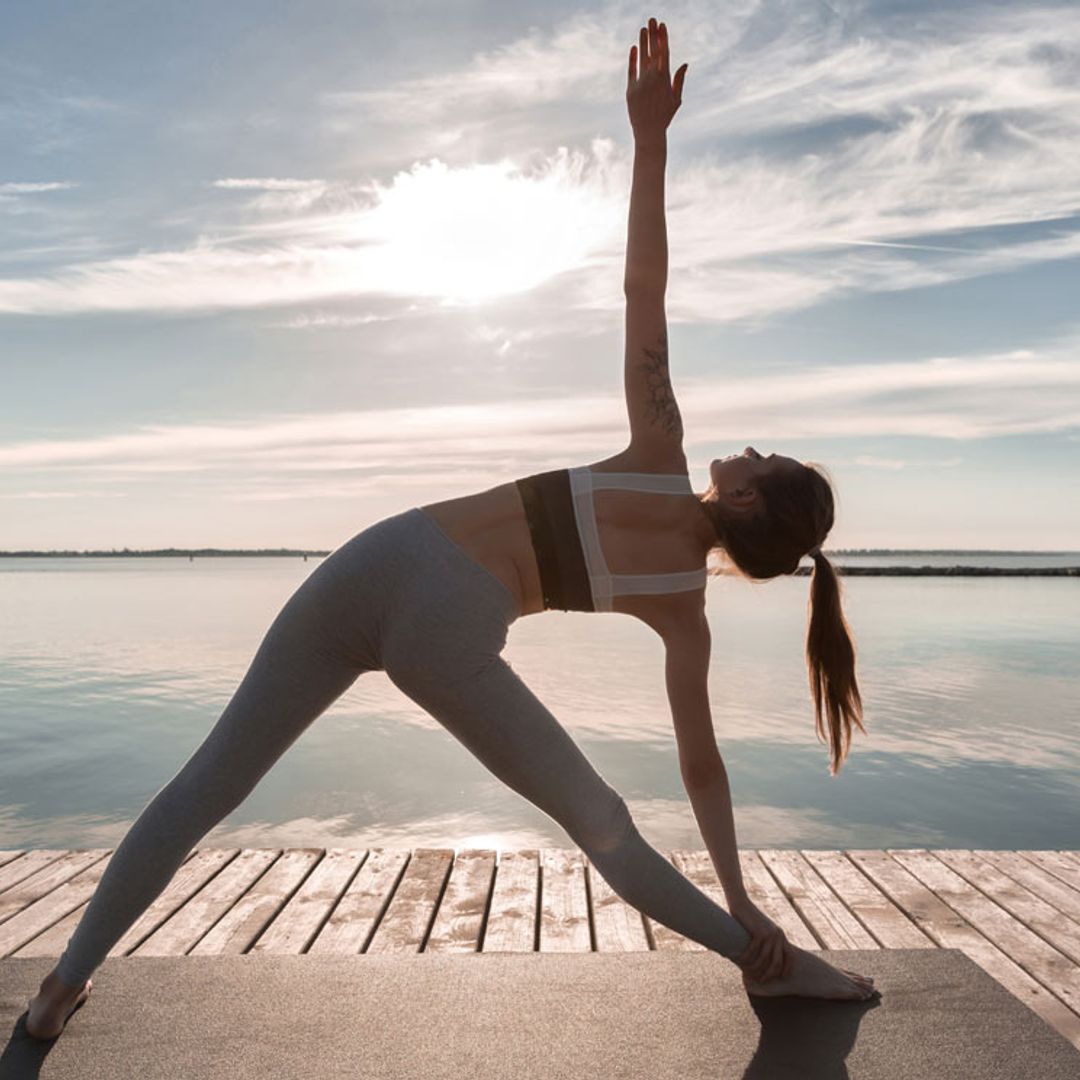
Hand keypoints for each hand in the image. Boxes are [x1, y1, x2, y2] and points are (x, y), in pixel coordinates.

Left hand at [626, 17, 687, 141]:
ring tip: (643, 29)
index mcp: (665, 79)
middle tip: (651, 20)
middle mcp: (652, 78)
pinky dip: (632, 59)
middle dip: (653, 34)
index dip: (663, 38)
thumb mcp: (676, 99)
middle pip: (653, 51)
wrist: (648, 133)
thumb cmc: (664, 117)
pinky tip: (634, 48)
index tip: (662, 26)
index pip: (664, 53)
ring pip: (641, 58)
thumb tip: (685, 64)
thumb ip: (679, 80)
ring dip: (642, 42)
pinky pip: (631, 70)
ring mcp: (641, 83)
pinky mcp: (630, 90)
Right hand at [731, 900, 795, 982]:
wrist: (741, 903)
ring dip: (754, 969)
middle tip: (759, 980)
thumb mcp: (763, 931)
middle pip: (777, 963)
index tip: (779, 979)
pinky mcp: (759, 931)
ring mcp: (769, 933)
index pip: (791, 957)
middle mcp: (778, 935)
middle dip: (768, 975)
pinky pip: (753, 951)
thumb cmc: (750, 919)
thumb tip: (767, 961)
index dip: (787, 970)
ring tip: (746, 973)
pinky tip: (740, 961)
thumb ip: (768, 943)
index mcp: (781, 936)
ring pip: (764, 959)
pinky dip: (746, 958)